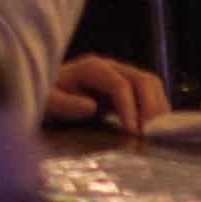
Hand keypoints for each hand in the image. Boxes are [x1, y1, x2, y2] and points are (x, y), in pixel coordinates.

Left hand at [45, 52, 161, 136]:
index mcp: (91, 68)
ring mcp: (120, 76)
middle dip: (150, 107)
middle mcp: (110, 68)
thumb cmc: (43, 98)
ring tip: (153, 132)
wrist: (44, 96)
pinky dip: (156, 110)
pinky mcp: (126, 89)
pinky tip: (151, 128)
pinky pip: (150, 94)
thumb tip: (91, 106)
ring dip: (157, 108)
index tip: (133, 133)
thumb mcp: (45, 102)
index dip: (130, 108)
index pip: (120, 84)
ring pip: (151, 85)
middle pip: (143, 80)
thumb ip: (63, 103)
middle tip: (148, 134)